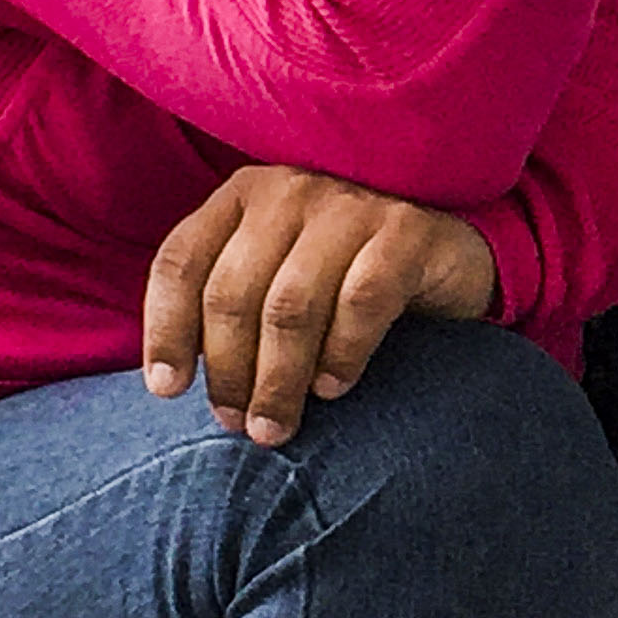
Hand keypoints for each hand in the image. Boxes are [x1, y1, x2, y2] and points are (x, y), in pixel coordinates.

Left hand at [145, 166, 497, 446]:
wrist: (450, 248)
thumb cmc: (344, 273)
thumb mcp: (277, 272)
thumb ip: (230, 304)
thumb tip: (169, 381)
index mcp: (245, 195)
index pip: (182, 260)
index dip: (166, 329)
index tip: (167, 391)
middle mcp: (291, 190)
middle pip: (232, 292)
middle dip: (228, 371)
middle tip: (238, 425)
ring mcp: (351, 205)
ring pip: (290, 304)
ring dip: (277, 378)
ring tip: (275, 427)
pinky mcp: (407, 231)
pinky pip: (361, 302)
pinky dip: (341, 354)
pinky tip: (333, 388)